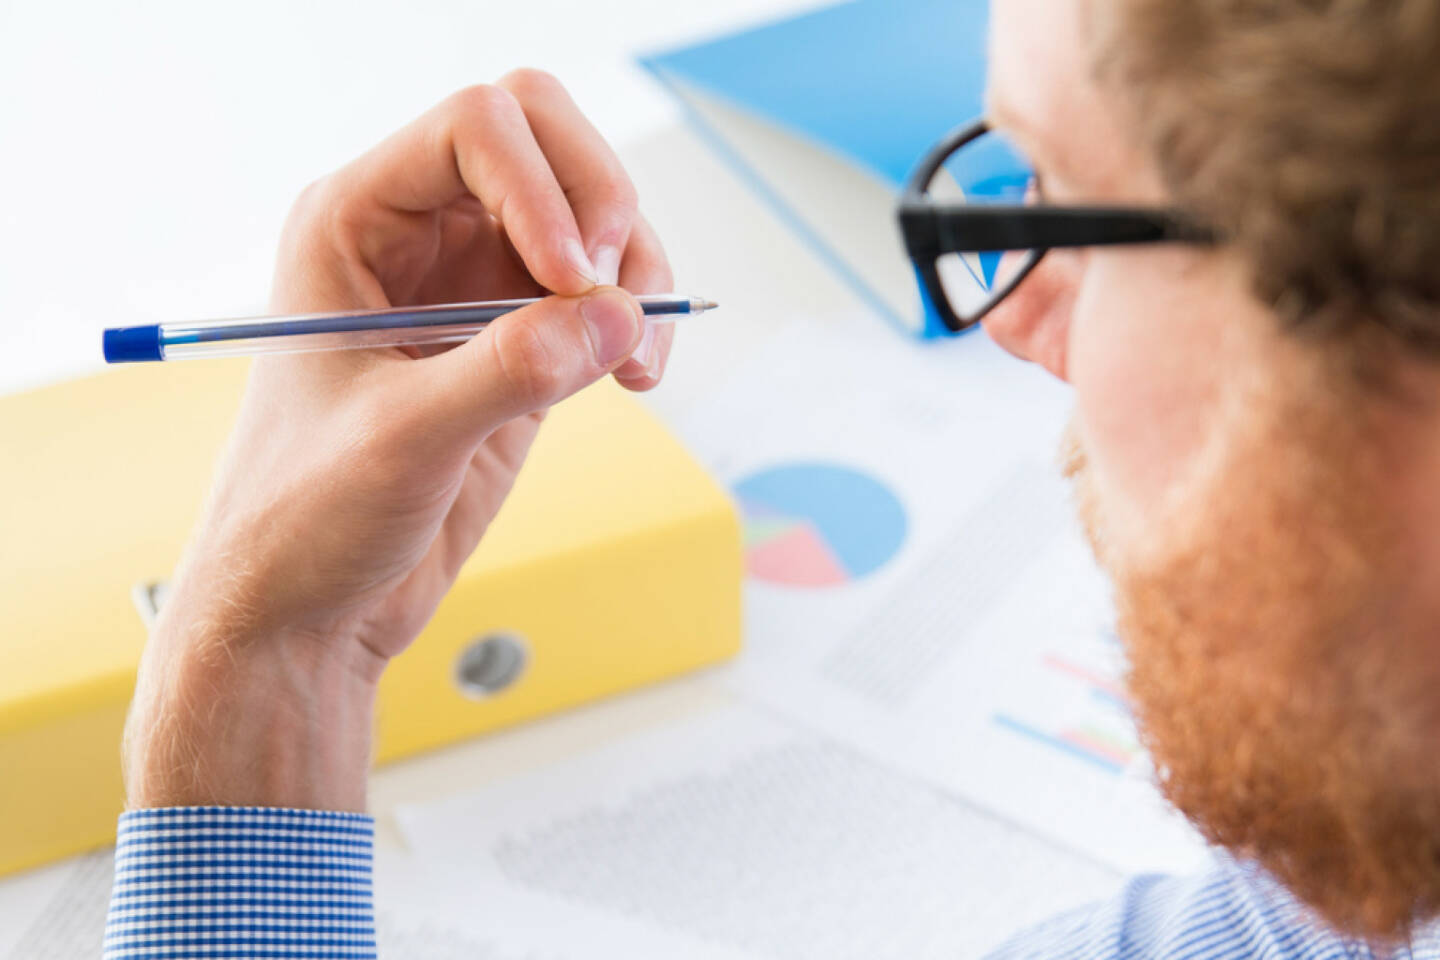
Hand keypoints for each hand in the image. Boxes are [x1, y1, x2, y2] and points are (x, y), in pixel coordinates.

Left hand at [122, 72, 674, 810]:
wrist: (310, 608)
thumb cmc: (305, 518)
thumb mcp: (400, 439)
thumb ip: (508, 372)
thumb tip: (615, 318)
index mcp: (355, 223)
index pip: (474, 132)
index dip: (539, 186)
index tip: (570, 277)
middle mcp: (418, 238)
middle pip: (546, 145)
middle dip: (600, 204)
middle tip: (615, 289)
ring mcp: (473, 290)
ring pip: (588, 220)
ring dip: (635, 270)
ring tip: (637, 357)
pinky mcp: (518, 347)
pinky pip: (600, 297)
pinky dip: (636, 321)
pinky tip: (635, 375)